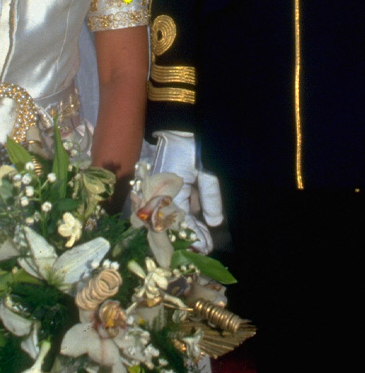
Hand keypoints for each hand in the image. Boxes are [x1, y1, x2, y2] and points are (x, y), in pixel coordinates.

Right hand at [151, 130, 223, 252]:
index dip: (191, 235)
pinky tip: (197, 222)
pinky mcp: (163, 182)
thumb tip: (214, 223)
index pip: (178, 219)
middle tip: (203, 249)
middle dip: (187, 235)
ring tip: (203, 240)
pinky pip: (172, 202)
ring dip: (186, 226)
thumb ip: (210, 197)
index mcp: (167, 187)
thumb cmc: (195, 144)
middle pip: (170, 221)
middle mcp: (158, 189)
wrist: (182, 122)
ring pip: (171, 213)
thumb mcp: (207, 170)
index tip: (203, 248)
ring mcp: (159, 186)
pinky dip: (184, 213)